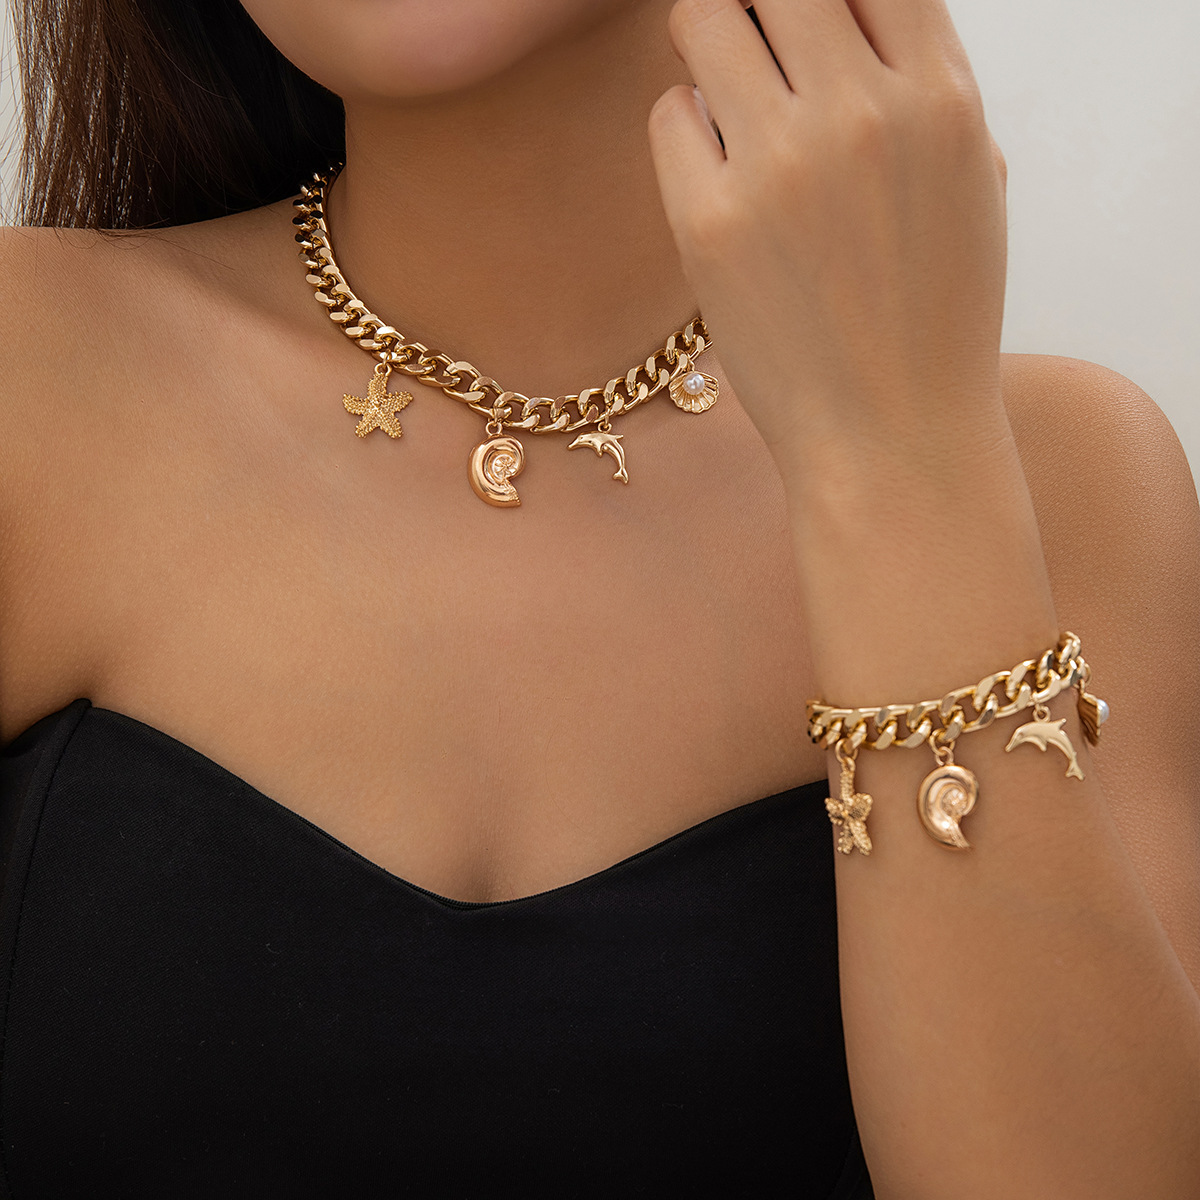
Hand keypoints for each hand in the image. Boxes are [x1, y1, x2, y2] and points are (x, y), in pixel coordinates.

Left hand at [647, 0, 1009, 478]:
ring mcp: (781, 165)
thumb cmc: (935, 316)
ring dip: (710, 48)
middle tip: (755, 53)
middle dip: (759, 8)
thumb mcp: (971, 181)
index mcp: (943, 95)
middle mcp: (863, 112)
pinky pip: (670, 115)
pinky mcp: (709, 221)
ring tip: (729, 103)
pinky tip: (717, 179)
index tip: (802, 21)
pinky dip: (687, 131)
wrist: (895, 436)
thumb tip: (848, 17)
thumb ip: (922, 85)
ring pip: (703, 19)